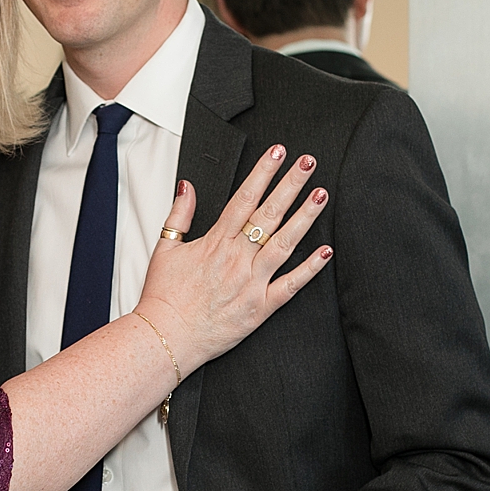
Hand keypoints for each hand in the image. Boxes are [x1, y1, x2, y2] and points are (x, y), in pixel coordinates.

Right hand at [137, 145, 330, 371]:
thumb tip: (188, 186)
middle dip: (290, 185)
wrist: (166, 338)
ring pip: (284, 244)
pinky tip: (326, 252)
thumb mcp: (164, 249)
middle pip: (268, 214)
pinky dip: (309, 269)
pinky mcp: (260, 308)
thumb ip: (179, 215)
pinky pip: (290, 286)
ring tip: (321, 195)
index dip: (263, 173)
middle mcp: (236, 259)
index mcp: (214, 243)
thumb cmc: (163, 297)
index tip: (278, 153)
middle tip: (308, 162)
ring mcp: (251, 283)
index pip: (244, 199)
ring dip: (304, 218)